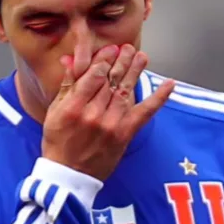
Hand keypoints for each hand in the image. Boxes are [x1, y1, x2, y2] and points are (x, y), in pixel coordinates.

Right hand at [42, 44, 174, 180]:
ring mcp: (111, 125)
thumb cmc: (59, 142)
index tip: (110, 49)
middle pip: (111, 81)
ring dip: (136, 72)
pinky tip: (169, 84)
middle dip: (121, 62)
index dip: (104, 60)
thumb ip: (67, 86)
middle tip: (128, 47)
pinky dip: (158, 98)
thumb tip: (72, 59)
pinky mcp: (125, 134)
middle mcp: (93, 114)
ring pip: (126, 91)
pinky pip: (144, 113)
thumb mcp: (54, 112)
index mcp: (73, 107)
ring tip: (141, 56)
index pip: (92, 76)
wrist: (69, 175)